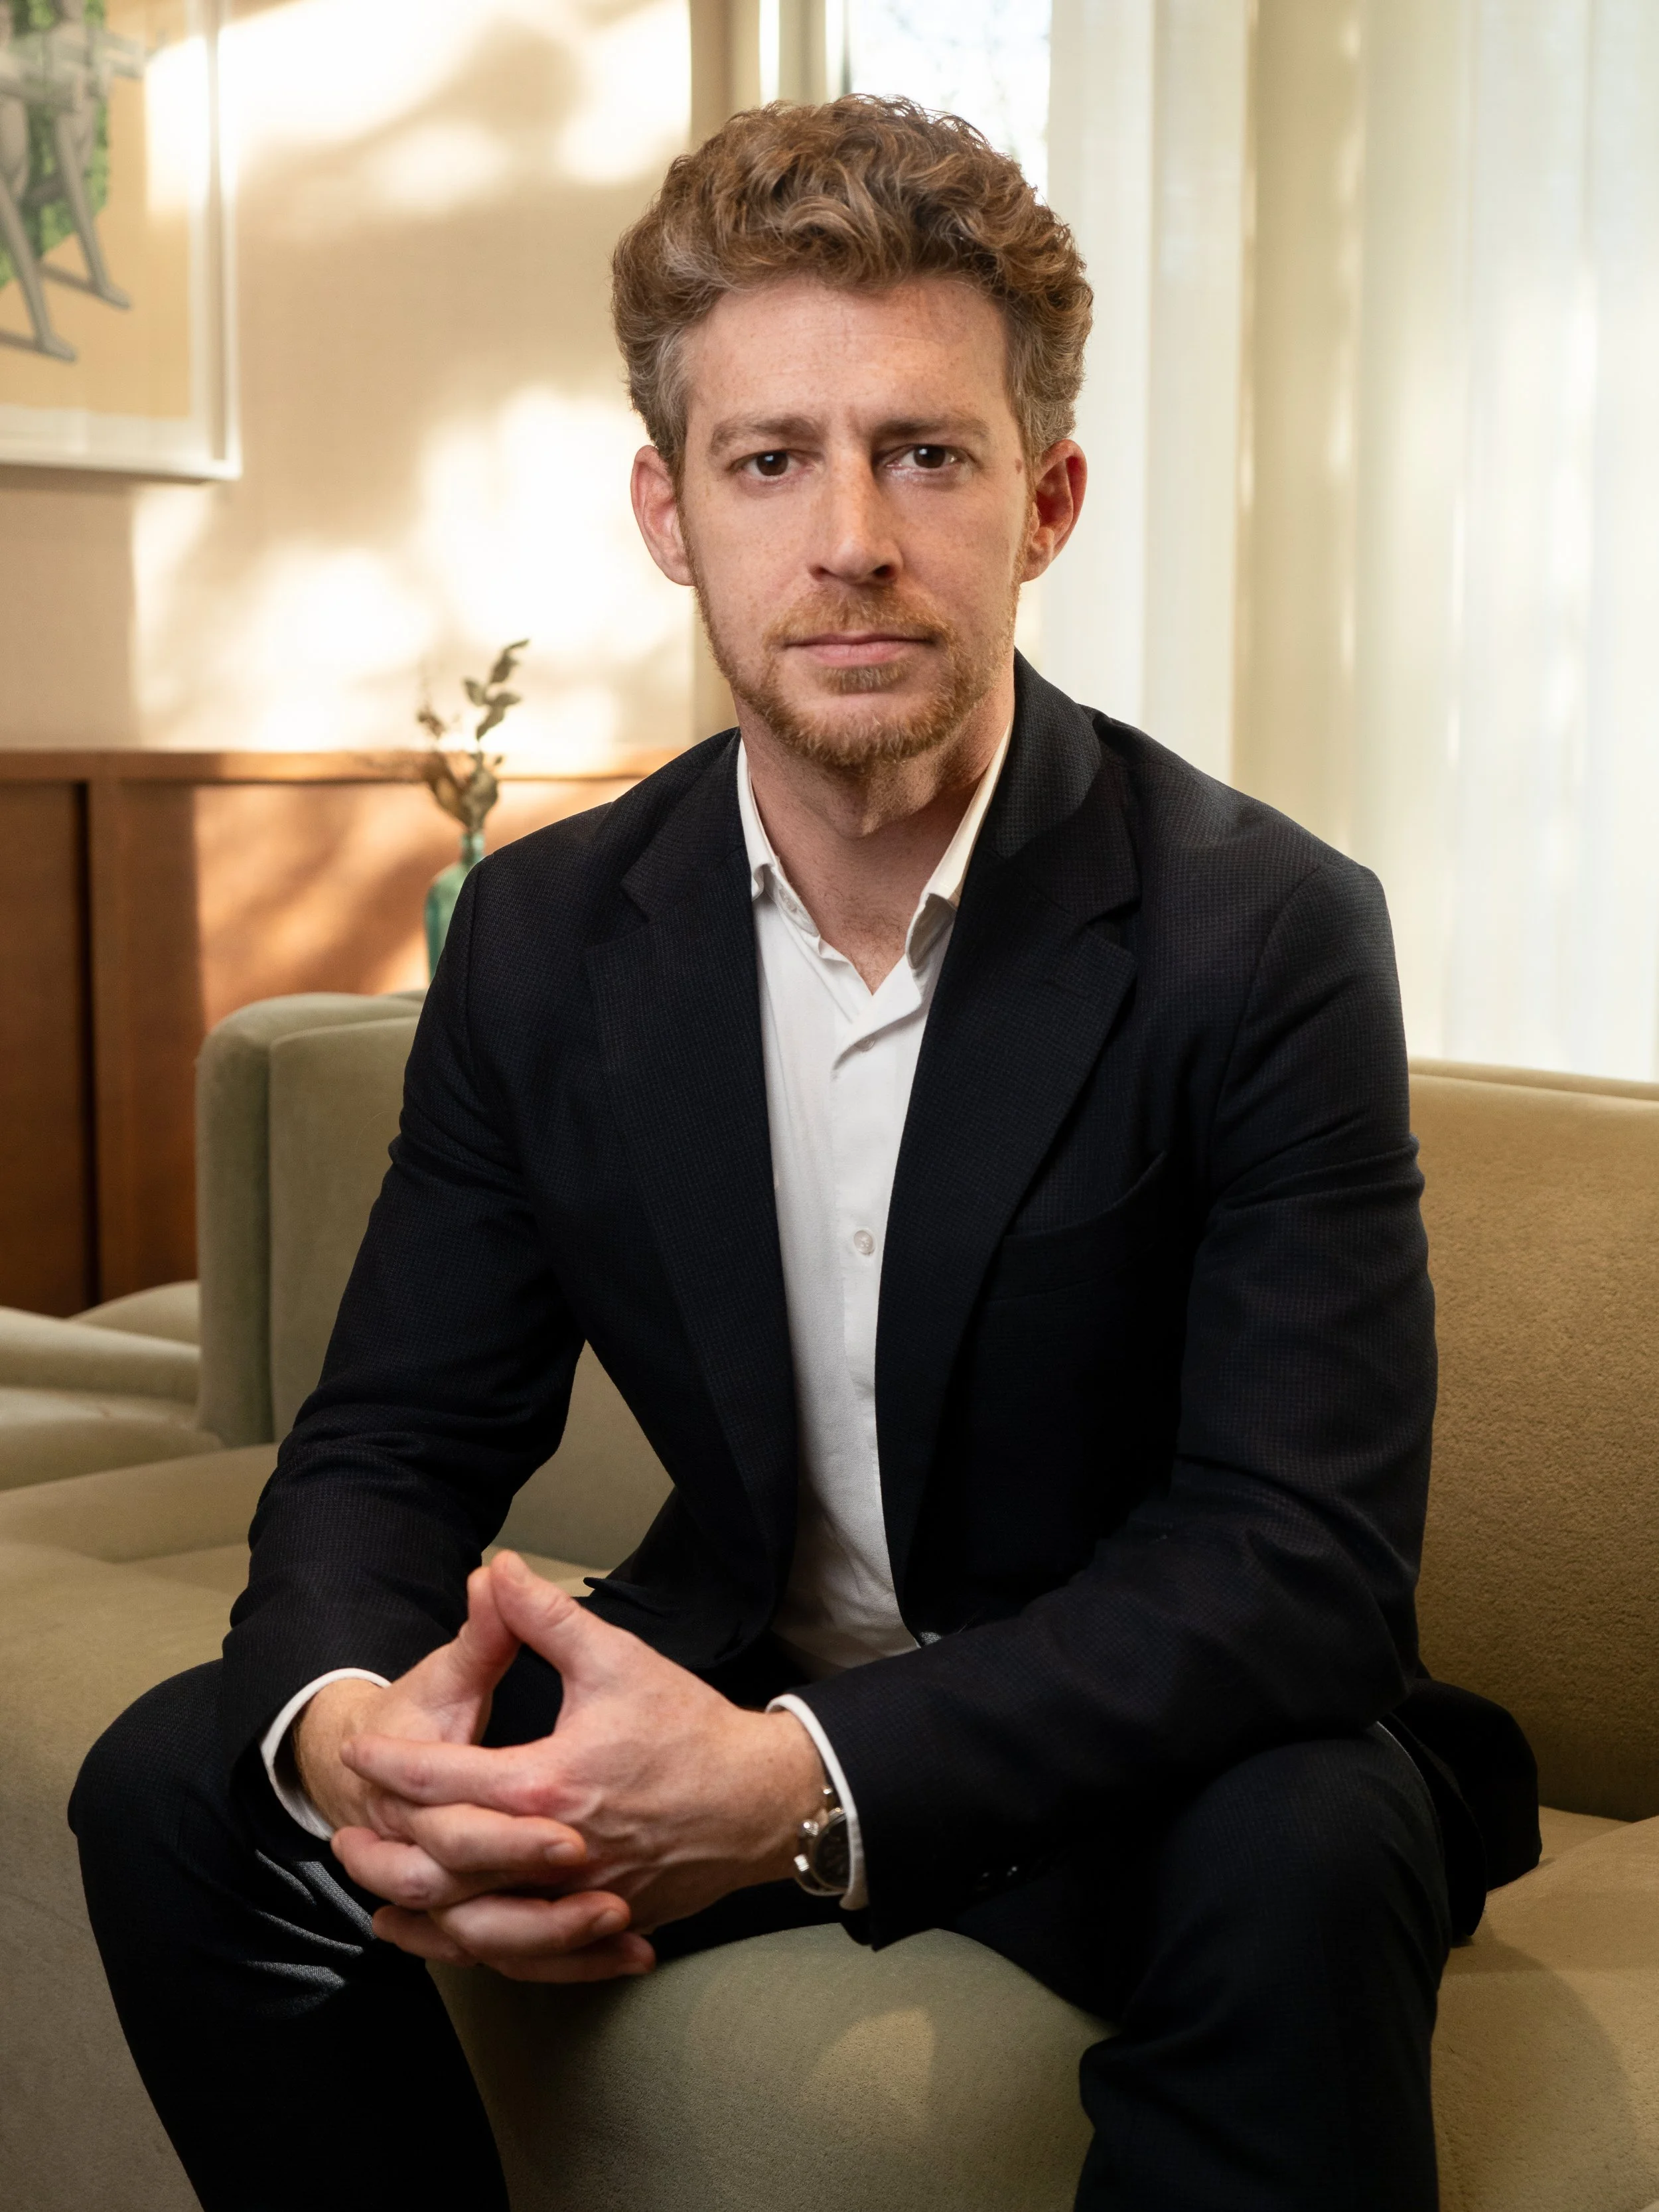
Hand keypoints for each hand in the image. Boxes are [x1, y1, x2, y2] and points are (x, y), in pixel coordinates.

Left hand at [335, 1551, 825, 1980]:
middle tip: (342, 1834)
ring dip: (419, 1913)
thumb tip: (496, 1569)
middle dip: (385, 1850)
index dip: (392, 1764)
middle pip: (443, 1866)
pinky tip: (449, 1942)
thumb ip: (546, 1618)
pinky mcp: (600, 1922)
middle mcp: (553, 1855)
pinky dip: (476, 1953)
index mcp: (547, 1786)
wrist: (762, 1800)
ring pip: (476, 1926)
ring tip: (377, 1897)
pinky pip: (523, 1955)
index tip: (359, 1750)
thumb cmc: (690, 1728)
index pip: (444, 1782)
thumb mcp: (616, 1659)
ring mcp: (577, 1898)